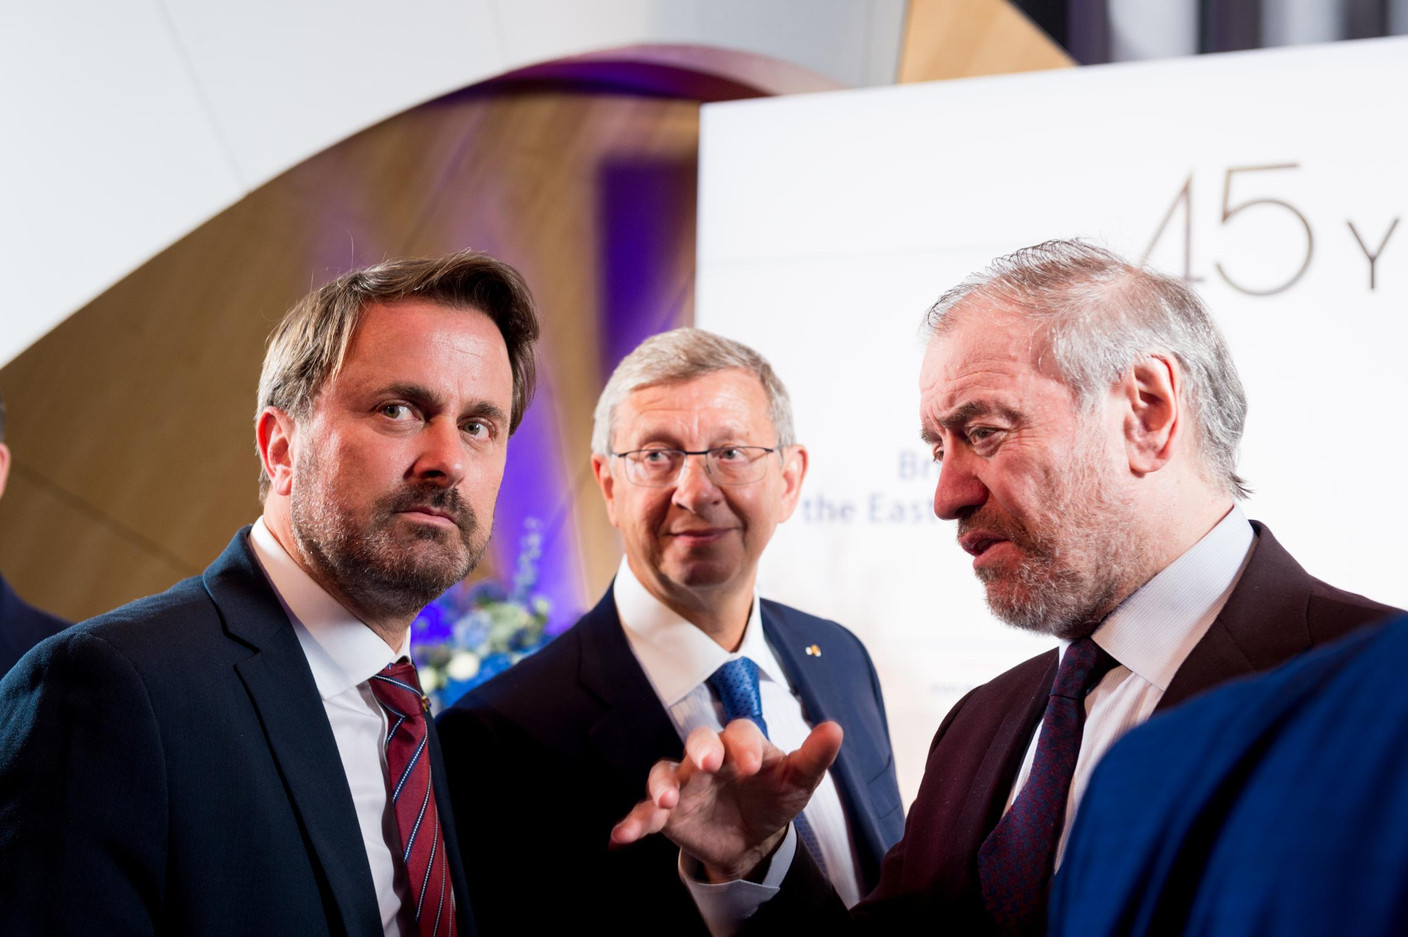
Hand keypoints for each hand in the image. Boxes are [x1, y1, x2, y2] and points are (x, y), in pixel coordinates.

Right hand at [610, 718, 842, 881]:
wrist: (754, 837)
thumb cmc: (775, 798)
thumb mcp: (798, 782)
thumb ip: (814, 757)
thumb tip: (835, 729)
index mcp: (742, 744)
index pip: (740, 732)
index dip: (744, 745)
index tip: (753, 766)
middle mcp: (708, 757)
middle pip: (698, 741)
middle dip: (700, 750)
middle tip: (706, 763)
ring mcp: (684, 783)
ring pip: (665, 772)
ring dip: (662, 783)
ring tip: (664, 800)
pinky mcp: (667, 812)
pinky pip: (645, 813)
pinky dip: (632, 822)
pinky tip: (620, 837)